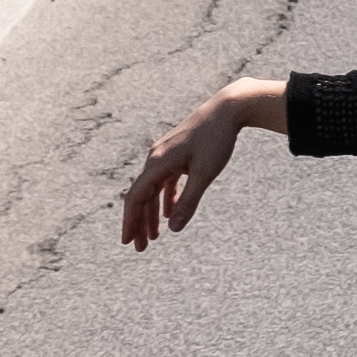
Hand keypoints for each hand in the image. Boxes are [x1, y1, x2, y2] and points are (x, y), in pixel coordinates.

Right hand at [120, 80, 266, 248]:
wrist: (228, 108)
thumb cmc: (217, 139)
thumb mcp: (205, 174)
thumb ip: (189, 201)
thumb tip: (174, 229)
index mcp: (157, 163)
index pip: (136, 197)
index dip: (130, 221)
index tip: (127, 241)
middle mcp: (156, 158)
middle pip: (141, 196)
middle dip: (139, 223)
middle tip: (140, 247)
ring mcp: (165, 156)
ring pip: (153, 190)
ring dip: (152, 213)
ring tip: (154, 237)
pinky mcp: (177, 155)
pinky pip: (165, 182)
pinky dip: (166, 199)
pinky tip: (169, 215)